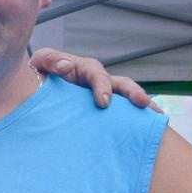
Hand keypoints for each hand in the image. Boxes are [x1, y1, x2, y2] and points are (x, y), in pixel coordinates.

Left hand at [30, 48, 157, 111]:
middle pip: (120, 85)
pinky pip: (121, 116)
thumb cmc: (40, 75)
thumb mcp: (41, 63)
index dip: (102, 86)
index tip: (103, 102)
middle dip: (132, 93)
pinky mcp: (104, 113)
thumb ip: (50, 61)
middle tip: (142, 104)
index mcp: (85, 70)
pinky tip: (148, 131)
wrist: (36, 92)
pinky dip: (136, 121)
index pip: (97, 75)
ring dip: (141, 106)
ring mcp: (105, 97)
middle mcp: (99, 82)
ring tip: (156, 116)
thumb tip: (66, 66)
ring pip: (126, 100)